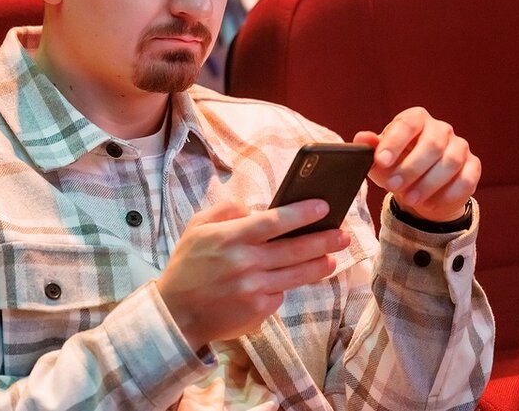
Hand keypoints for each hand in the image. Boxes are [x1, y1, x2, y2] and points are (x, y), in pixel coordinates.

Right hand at [157, 198, 350, 350]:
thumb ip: (225, 211)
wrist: (175, 314)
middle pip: (295, 249)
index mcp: (232, 238)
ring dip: (319, 265)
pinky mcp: (257, 311)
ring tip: (333, 258)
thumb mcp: (197, 228)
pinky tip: (290, 280)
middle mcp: (246, 263)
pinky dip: (286, 286)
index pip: (275, 221)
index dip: (302, 213)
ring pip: (297, 275)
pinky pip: (280, 295)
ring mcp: (254, 289)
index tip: (323, 205)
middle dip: (324, 240)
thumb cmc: (187, 267)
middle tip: (343, 233)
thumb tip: (251, 207)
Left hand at [357, 106, 479, 223]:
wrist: (421, 189)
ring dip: (428, 183)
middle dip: (411, 168)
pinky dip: (447, 195)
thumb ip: (371, 149)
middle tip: (394, 186)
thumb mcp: (381, 161)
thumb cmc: (397, 167)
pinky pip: (465, 180)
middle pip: (432, 144)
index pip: (408, 124)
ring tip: (409, 199)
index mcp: (417, 119)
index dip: (394, 142)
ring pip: (450, 162)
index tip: (381, 161)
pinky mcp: (473, 166)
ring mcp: (460, 147)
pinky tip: (429, 204)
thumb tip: (361, 138)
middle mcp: (441, 129)